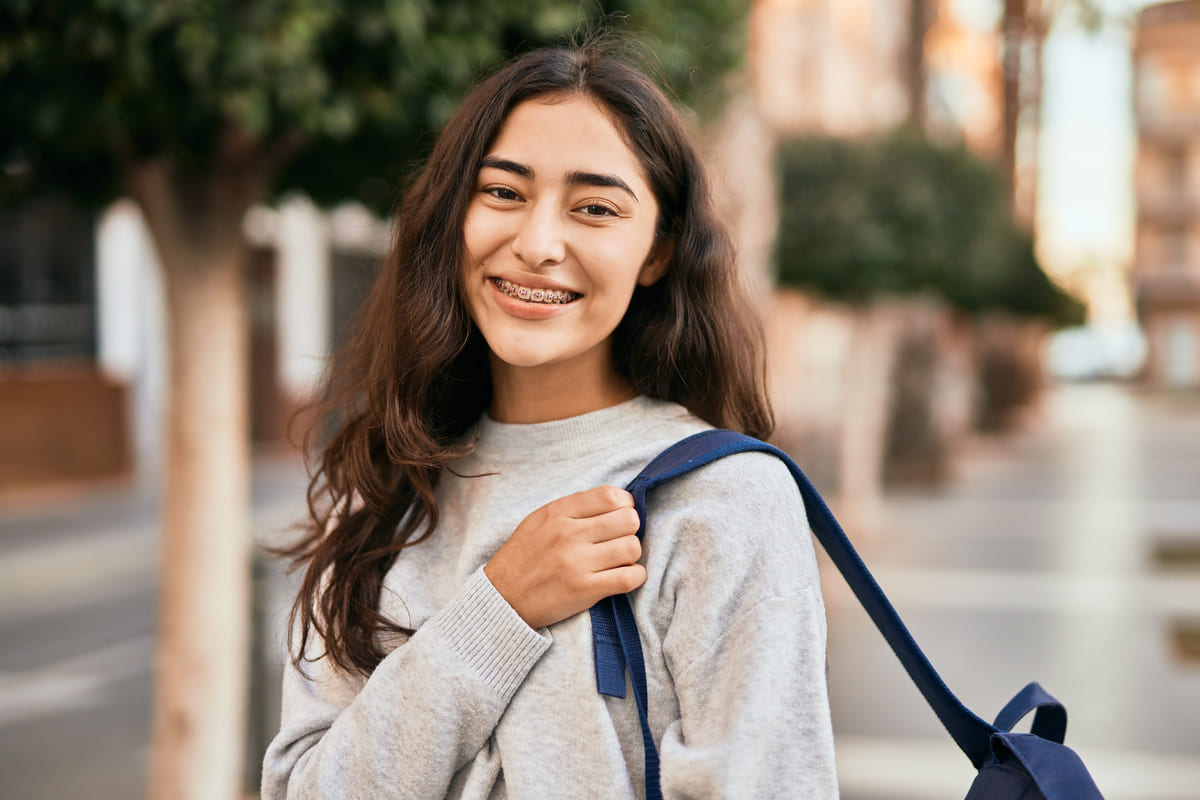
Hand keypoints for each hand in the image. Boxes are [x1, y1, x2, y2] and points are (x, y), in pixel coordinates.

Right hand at [484, 486, 646, 628]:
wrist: (502, 597)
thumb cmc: (523, 557)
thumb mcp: (539, 520)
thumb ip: (574, 508)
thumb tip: (614, 502)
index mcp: (559, 512)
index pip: (611, 496)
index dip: (625, 505)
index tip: (618, 517)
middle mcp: (569, 534)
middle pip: (629, 520)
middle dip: (630, 530)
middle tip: (618, 540)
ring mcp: (577, 563)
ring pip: (632, 548)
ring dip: (631, 555)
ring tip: (618, 560)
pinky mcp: (585, 590)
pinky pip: (629, 578)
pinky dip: (634, 577)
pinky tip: (623, 577)